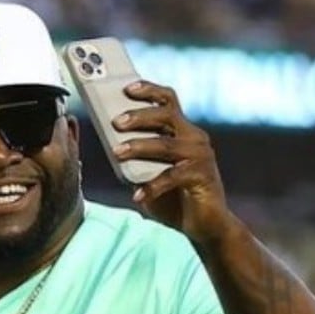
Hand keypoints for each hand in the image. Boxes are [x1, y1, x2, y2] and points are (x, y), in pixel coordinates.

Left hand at [110, 82, 232, 243]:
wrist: (204, 225)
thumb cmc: (173, 197)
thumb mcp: (150, 173)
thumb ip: (136, 159)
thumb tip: (110, 144)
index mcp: (182, 131)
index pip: (167, 101)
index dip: (149, 90)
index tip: (126, 87)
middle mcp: (194, 138)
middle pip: (166, 115)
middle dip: (139, 116)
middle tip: (116, 122)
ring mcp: (200, 156)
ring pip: (167, 144)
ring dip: (140, 146)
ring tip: (118, 152)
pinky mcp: (202, 176)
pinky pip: (173, 176)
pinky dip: (152, 186)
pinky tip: (137, 195)